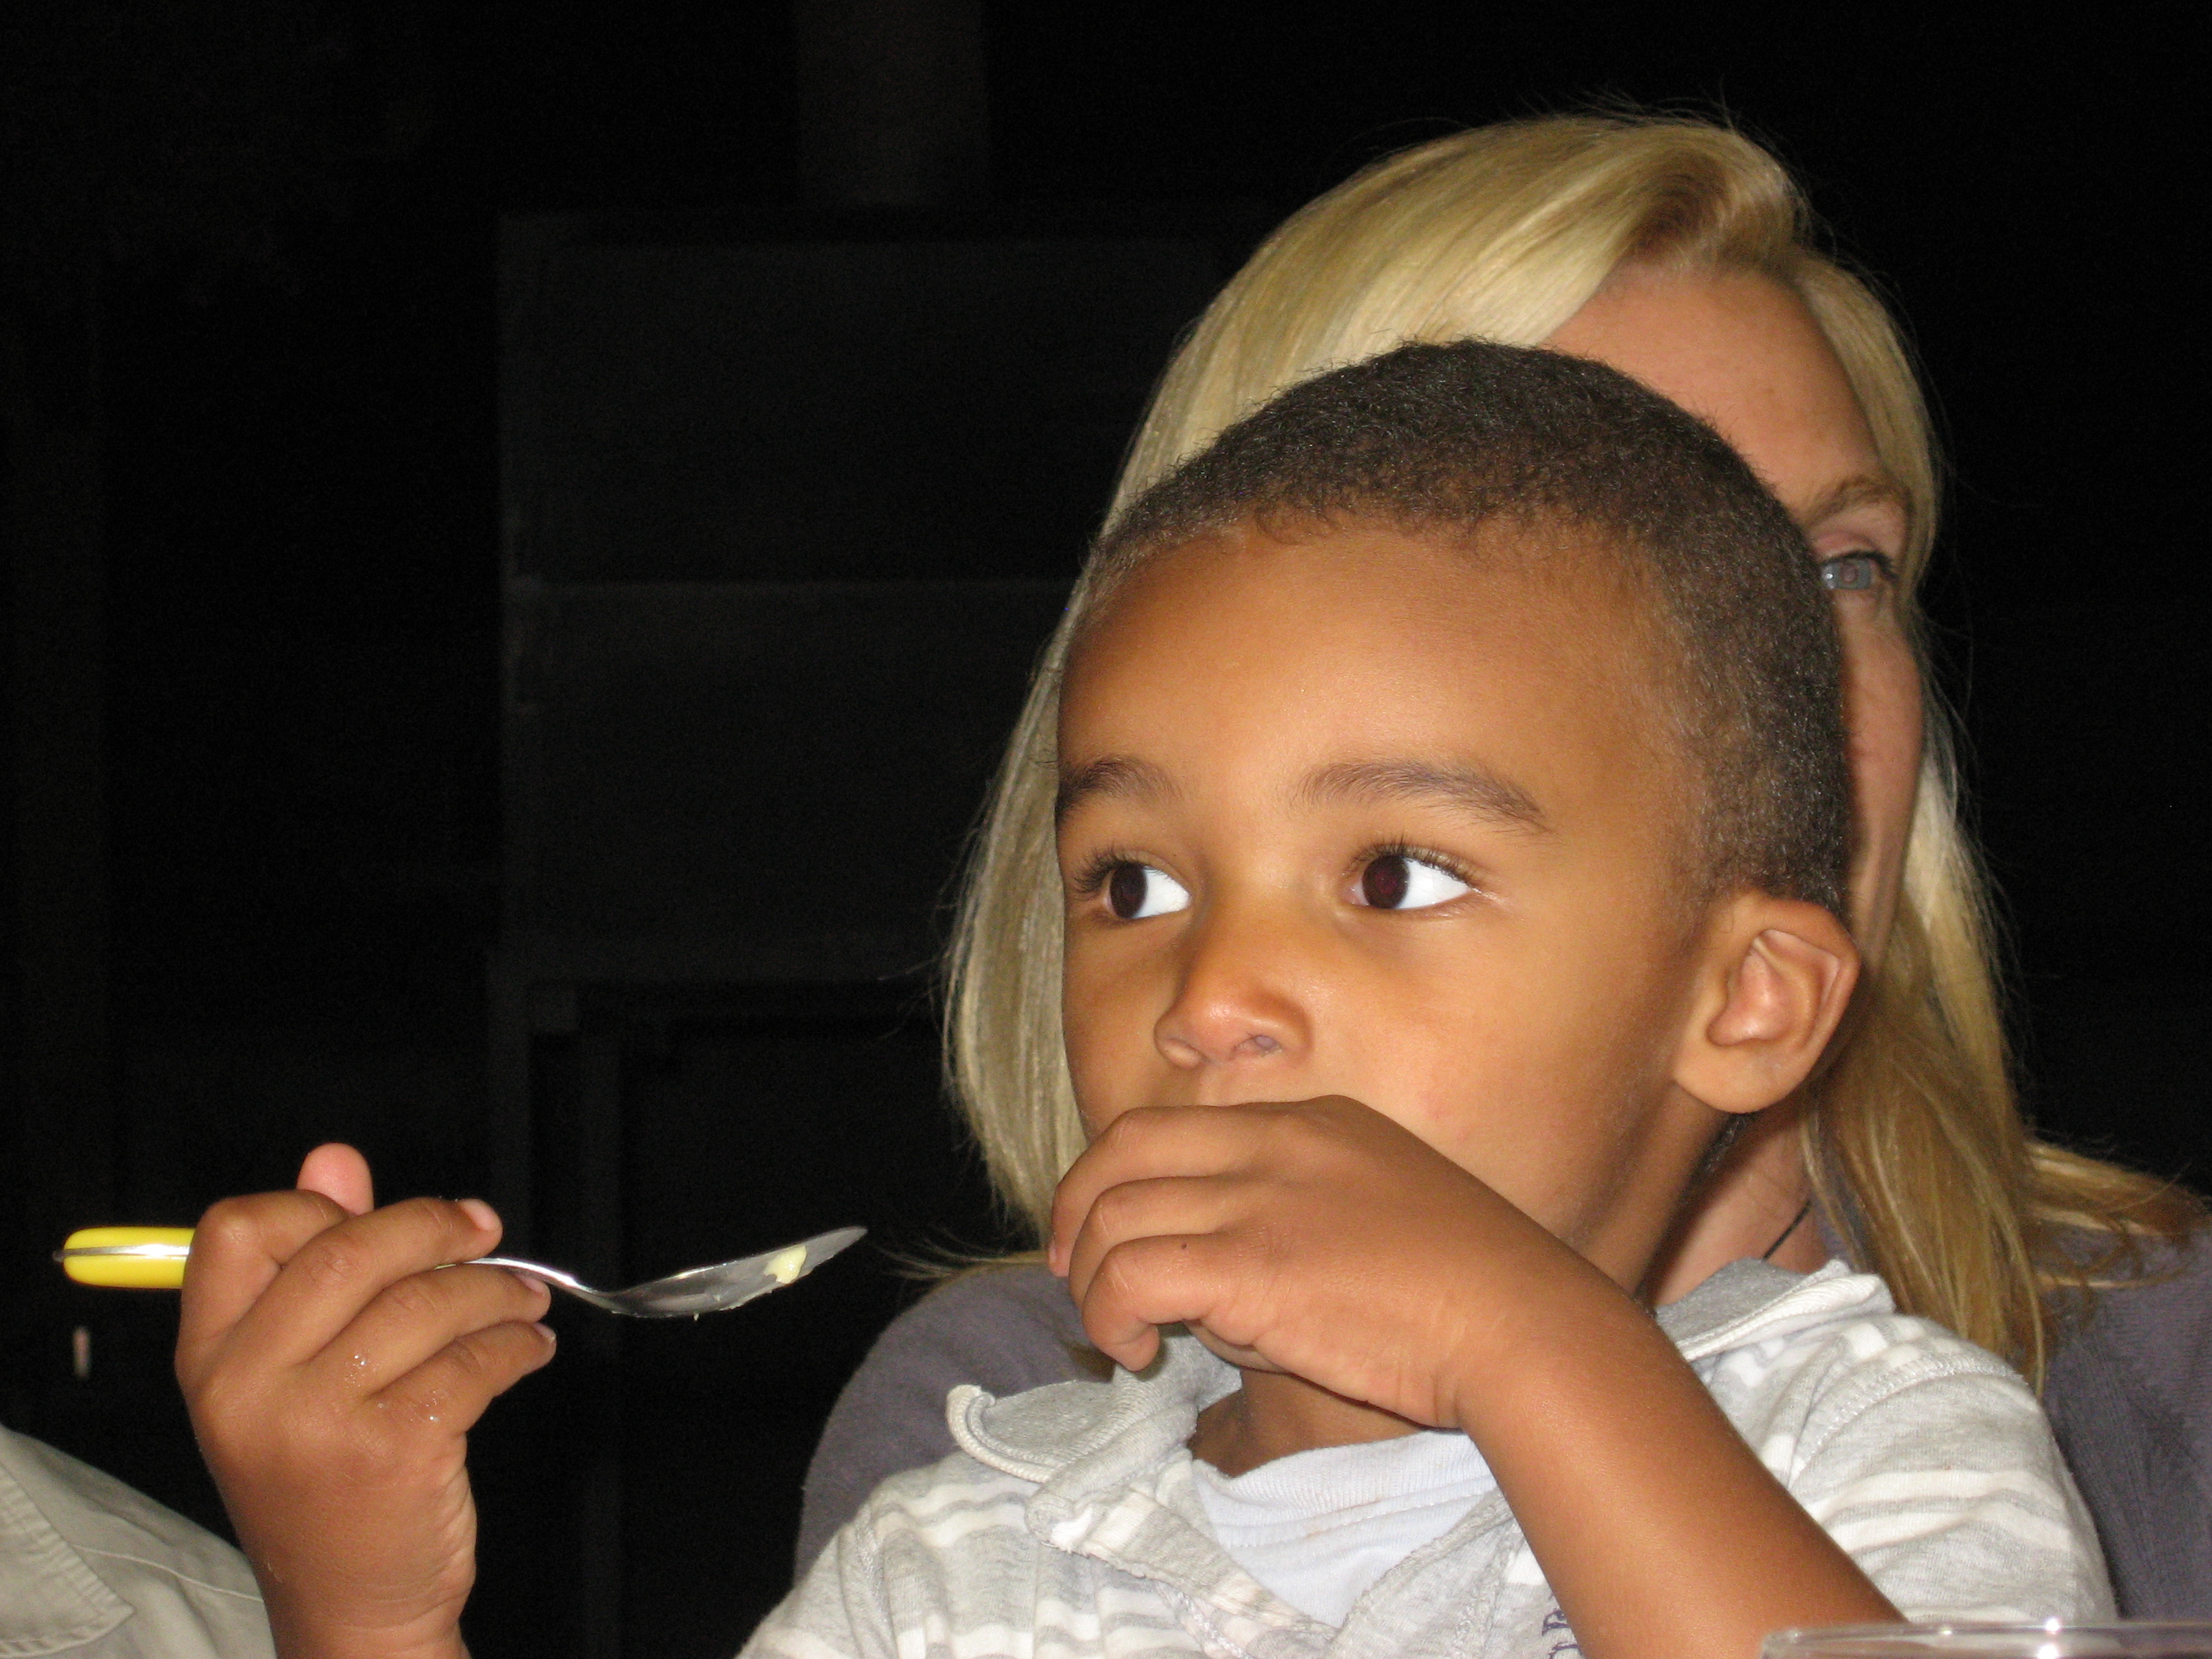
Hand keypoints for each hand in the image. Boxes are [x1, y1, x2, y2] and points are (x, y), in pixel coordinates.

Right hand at [175, 1146, 555, 1658]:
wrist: (352, 1610)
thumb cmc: (326, 1483)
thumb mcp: (295, 1379)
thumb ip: (313, 1262)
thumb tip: (335, 1159)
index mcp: (211, 1359)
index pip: (236, 1230)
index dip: (317, 1206)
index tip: (383, 1218)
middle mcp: (249, 1387)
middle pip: (346, 1252)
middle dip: (433, 1227)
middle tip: (486, 1232)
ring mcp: (316, 1423)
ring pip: (423, 1303)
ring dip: (495, 1290)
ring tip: (523, 1300)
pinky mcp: (393, 1453)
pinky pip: (473, 1361)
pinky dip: (518, 1344)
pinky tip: (530, 1348)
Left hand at [1047, 1096, 1604, 1430]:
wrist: (1524, 1323)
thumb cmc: (1476, 1294)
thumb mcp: (1384, 1214)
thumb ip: (1299, 1224)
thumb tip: (1217, 1288)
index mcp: (1311, 1121)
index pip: (1168, 1126)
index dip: (1111, 1177)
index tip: (1100, 1232)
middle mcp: (1275, 1142)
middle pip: (1121, 1150)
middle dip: (1075, 1212)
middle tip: (1073, 1272)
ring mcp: (1260, 1198)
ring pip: (1114, 1215)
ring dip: (1093, 1281)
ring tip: (1121, 1336)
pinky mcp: (1251, 1264)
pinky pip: (1130, 1276)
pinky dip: (1110, 1314)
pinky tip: (1138, 1354)